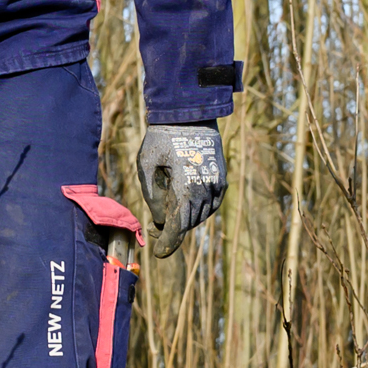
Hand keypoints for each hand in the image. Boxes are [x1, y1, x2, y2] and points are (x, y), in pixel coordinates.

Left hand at [137, 124, 226, 258]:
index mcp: (186, 187)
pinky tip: (183, 204)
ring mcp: (217, 185)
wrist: (189, 114)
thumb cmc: (161, 138)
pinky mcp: (222, 179)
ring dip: (185, 220)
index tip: (158, 253)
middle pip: (188, 223)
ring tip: (166, 213)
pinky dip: (197, 209)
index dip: (168, 243)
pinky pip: (210, 204)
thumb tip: (161, 220)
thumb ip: (152, 196)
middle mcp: (206, 189)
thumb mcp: (145, 165)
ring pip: (200, 216)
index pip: (178, 226)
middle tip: (154, 229)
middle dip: (172, 231)